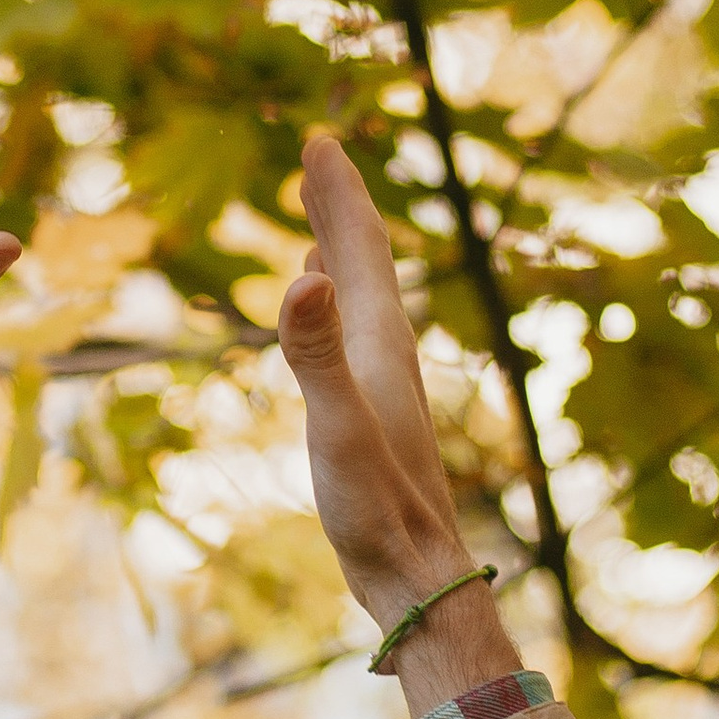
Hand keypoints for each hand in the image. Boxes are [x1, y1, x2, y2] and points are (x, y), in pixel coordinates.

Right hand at [277, 132, 521, 711]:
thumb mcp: (336, 426)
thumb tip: (302, 277)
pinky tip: (324, 311)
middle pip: (365, 265)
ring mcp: (384, 383)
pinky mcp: (375, 413)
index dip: (339, 195)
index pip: (361, 250)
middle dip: (340, 210)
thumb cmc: (377, 507)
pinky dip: (335, 304)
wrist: (417, 575)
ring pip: (361, 299)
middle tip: (319, 160)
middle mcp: (389, 352)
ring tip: (319, 229)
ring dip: (339, 254)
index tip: (321, 143)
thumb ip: (315, 353)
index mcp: (382, 342)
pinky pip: (353, 335)